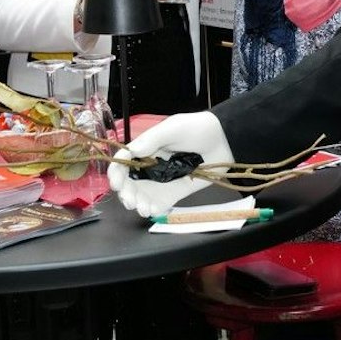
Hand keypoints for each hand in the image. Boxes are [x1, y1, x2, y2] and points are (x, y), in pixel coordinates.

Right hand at [110, 111, 233, 217]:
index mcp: (145, 149)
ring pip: (140, 195)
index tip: (117, 183)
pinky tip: (151, 211)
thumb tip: (133, 151)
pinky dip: (152, 209)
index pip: (123, 162)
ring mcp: (161, 181)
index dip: (116, 173)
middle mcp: (149, 166)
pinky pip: (158, 203)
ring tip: (142, 208)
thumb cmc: (198, 128)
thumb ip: (152, 139)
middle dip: (126, 193)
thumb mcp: (174, 128)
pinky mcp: (173, 193)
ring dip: (136, 204)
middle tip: (130, 200)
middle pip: (128, 183)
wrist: (224, 140)